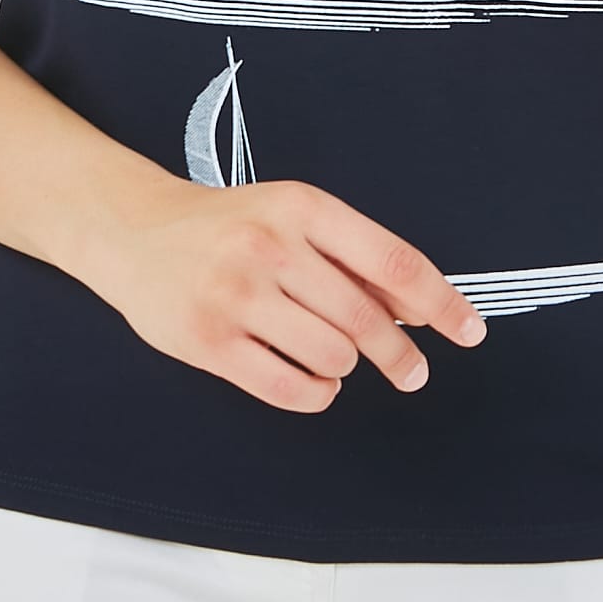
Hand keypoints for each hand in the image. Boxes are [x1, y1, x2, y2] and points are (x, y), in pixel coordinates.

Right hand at [85, 175, 487, 409]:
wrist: (133, 230)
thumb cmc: (229, 226)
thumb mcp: (293, 216)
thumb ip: (352, 257)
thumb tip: (421, 307)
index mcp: (302, 207)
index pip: (391, 260)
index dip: (440, 301)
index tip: (469, 332)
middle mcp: (270, 247)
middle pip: (365, 318)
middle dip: (400, 355)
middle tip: (412, 374)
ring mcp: (236, 295)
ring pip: (332, 356)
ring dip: (346, 368)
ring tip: (334, 359)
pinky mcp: (208, 340)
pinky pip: (289, 387)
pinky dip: (316, 394)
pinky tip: (314, 382)